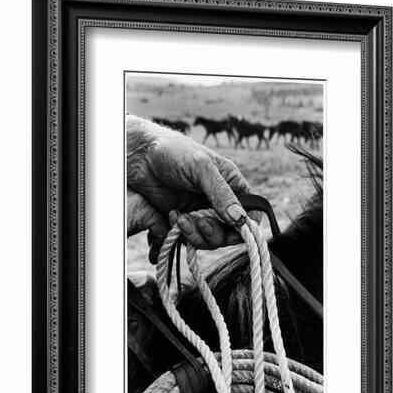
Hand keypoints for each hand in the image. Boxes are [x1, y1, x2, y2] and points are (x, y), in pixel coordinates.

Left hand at [127, 115, 250, 261]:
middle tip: (200, 223)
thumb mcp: (202, 168)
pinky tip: (173, 216)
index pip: (251, 213)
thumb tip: (240, 219)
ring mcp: (202, 213)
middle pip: (230, 233)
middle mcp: (220, 202)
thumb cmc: (175, 153)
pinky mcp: (185, 221)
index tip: (234, 231)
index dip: (246, 227)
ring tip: (182, 219)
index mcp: (233, 185)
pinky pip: (191, 238)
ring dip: (196, 234)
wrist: (141, 157)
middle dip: (215, 233)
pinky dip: (183, 232)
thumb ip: (221, 194)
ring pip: (210, 239)